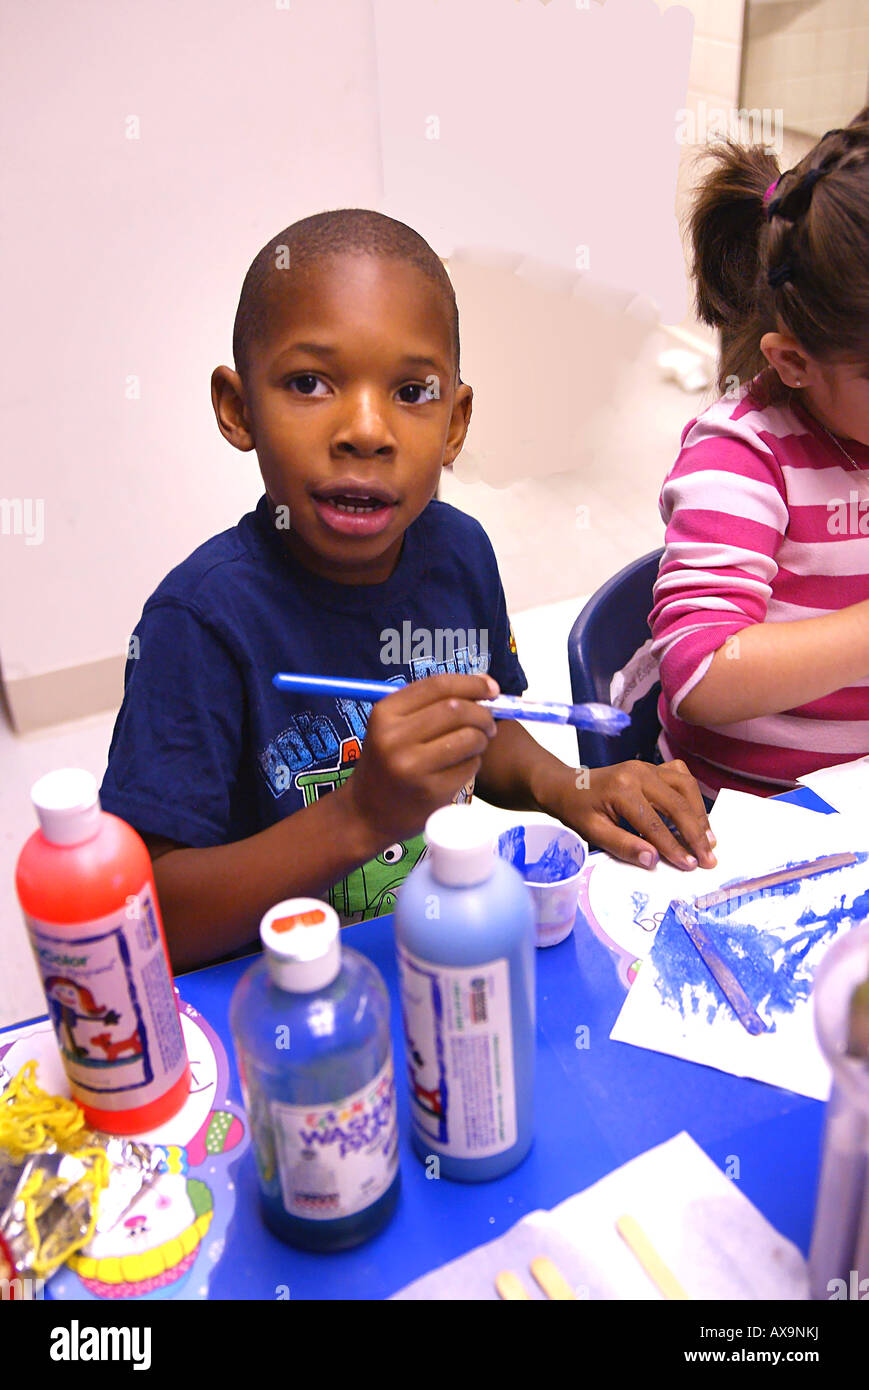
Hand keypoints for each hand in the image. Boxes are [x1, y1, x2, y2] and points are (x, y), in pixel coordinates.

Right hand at [339, 672, 498, 846]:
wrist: (365, 814)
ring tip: (476, 744)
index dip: (471, 683)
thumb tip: (485, 685)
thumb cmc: (386, 763)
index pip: (438, 686)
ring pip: (469, 738)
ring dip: (482, 739)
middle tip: (488, 723)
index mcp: (384, 713)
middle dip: (482, 714)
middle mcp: (394, 738)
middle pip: (457, 710)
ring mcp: (412, 767)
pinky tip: (462, 766)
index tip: (491, 688)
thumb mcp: (392, 727)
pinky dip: (474, 762)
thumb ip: (431, 704)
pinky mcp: (430, 791)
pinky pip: (469, 766)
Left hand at [566, 759, 716, 870]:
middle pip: (677, 804)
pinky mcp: (652, 767)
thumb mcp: (593, 832)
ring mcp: (647, 766)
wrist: (566, 786)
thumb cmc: (578, 811)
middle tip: (709, 858)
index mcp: (622, 789)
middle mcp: (639, 772)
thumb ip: (623, 846)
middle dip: (695, 834)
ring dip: (700, 814)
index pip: (655, 823)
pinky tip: (696, 814)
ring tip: (708, 840)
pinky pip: (681, 776)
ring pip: (686, 787)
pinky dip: (692, 795)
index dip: (674, 847)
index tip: (690, 865)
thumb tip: (654, 860)